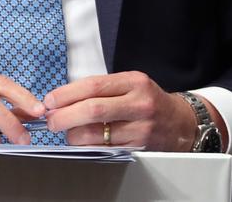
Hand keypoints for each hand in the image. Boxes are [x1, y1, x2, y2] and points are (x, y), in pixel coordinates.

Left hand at [43, 72, 227, 149]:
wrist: (182, 123)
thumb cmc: (150, 100)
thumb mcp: (131, 84)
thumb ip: (103, 88)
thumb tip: (64, 97)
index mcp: (133, 82)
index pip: (94, 85)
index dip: (67, 93)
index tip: (50, 100)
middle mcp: (138, 103)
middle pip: (94, 109)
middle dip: (66, 116)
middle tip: (51, 120)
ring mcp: (141, 127)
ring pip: (98, 134)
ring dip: (74, 134)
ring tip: (66, 132)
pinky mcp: (140, 148)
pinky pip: (107, 148)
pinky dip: (88, 146)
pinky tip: (81, 142)